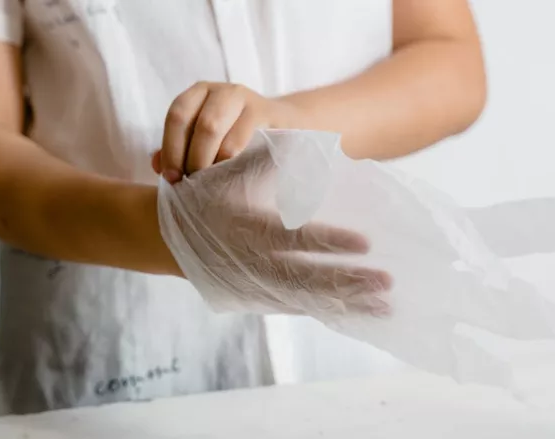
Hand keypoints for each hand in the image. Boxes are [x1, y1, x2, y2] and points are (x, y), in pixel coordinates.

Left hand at [151, 81, 301, 182]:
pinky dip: (230, 160)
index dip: (171, 148)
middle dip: (189, 157)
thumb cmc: (239, 138)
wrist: (285, 127)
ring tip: (210, 182)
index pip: (176, 116)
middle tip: (191, 184)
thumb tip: (157, 164)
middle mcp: (220, 90)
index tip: (172, 178)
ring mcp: (244, 98)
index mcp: (198, 94)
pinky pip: (240, 137)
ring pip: (213, 127)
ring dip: (208, 161)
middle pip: (194, 122)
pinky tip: (231, 174)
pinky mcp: (265, 112)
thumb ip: (180, 150)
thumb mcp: (207, 141)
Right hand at [158, 143, 391, 315]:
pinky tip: (359, 313)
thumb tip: (303, 144)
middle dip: (350, 283)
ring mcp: (256, 288)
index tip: (366, 243)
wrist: (165, 240)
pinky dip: (330, 312)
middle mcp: (253, 265)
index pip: (295, 240)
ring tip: (386, 305)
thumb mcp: (225, 176)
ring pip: (308, 301)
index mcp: (247, 231)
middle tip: (389, 283)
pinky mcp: (259, 300)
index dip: (330, 242)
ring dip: (347, 303)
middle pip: (309, 280)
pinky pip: (300, 309)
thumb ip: (262, 161)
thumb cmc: (202, 198)